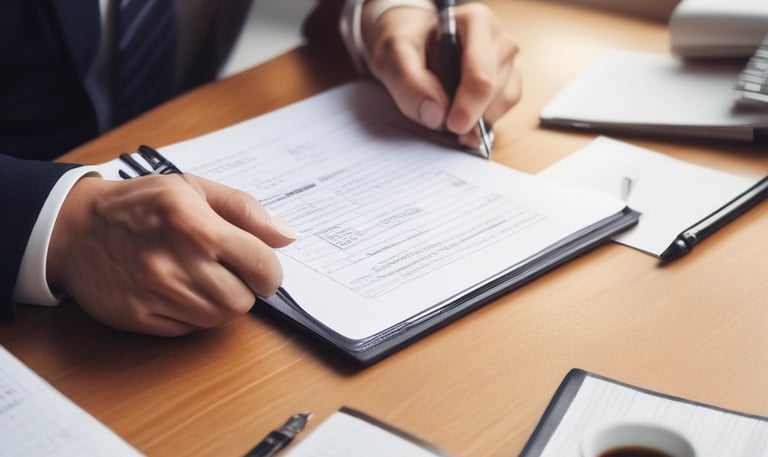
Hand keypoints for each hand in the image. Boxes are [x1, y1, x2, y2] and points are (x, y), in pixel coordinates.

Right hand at [46, 174, 295, 335]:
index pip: (260, 264)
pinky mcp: (137, 315)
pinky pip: (187, 330)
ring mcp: (154, 292)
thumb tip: (286, 237)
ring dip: (218, 303)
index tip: (263, 271)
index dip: (270, 272)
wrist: (74, 227)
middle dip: (243, 289)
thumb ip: (244, 210)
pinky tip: (175, 291)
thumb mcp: (193, 189)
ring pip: (217, 318)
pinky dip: (190, 316)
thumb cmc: (140, 204)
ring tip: (198, 278)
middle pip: (241, 300)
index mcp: (195, 224)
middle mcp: (175, 260)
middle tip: (225, 272)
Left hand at [362, 2, 521, 148]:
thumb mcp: (395, 55)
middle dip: (468, 113)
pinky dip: (480, 121)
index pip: (480, 73)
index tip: (452, 125)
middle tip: (441, 121)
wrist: (416, 44)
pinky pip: (501, 112)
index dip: (468, 105)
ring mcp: (509, 62)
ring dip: (474, 118)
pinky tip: (460, 111)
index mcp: (476, 22)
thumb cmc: (409, 44)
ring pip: (500, 104)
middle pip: (493, 91)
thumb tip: (436, 116)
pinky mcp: (511, 83)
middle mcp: (500, 39)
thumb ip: (409, 83)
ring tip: (447, 105)